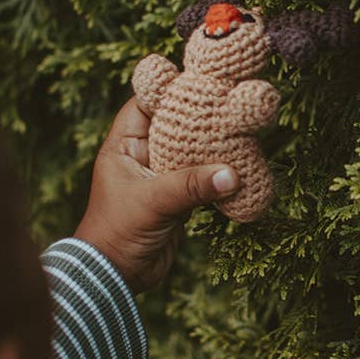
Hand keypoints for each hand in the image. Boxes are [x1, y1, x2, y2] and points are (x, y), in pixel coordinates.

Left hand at [74, 97, 238, 292]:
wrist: (115, 280)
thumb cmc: (116, 235)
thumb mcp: (152, 203)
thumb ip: (190, 186)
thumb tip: (232, 173)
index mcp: (123, 147)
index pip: (146, 104)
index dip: (170, 88)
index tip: (200, 78)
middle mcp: (143, 157)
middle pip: (175, 126)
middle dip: (202, 117)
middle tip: (232, 103)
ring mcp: (161, 178)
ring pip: (192, 153)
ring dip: (215, 148)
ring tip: (244, 133)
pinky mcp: (178, 200)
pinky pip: (202, 180)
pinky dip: (219, 176)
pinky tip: (242, 169)